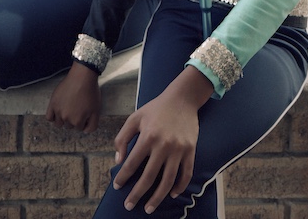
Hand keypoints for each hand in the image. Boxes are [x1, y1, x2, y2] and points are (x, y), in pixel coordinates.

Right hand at [46, 62, 100, 133]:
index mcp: (77, 122)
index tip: (85, 111)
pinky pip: (49, 117)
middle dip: (73, 119)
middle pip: (69, 126)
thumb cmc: (91, 93)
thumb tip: (84, 131)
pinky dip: (53, 117)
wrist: (82, 77)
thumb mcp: (96, 111)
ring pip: (59, 123)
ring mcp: (58, 111)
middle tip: (77, 108)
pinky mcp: (52, 103)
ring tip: (69, 108)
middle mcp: (66, 118)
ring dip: (64, 119)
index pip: (79, 128)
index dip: (83, 120)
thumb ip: (92, 125)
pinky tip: (58, 111)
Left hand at [113, 67, 212, 212]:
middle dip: (137, 194)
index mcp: (147, 136)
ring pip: (168, 180)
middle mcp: (163, 145)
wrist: (182, 98)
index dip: (123, 177)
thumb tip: (118, 160)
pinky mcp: (191, 150)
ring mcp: (179, 149)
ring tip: (149, 208)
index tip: (117, 187)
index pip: (132, 163)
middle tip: (129, 206)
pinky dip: (179, 187)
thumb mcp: (135, 118)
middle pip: (149, 177)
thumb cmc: (156, 108)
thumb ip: (122, 138)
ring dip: (158, 198)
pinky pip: (186, 174)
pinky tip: (171, 195)